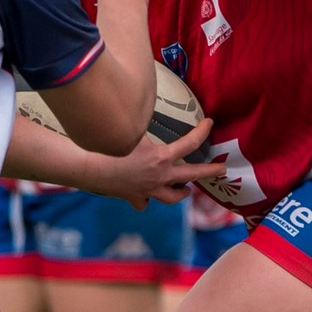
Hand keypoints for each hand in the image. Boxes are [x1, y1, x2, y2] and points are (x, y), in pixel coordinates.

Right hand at [81, 118, 226, 208]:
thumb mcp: (132, 131)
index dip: (202, 132)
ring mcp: (148, 190)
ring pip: (172, 198)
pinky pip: (144, 203)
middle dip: (209, 172)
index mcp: (161, 159)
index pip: (190, 144)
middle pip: (191, 176)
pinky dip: (146, 200)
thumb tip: (149, 108)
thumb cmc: (110, 147)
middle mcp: (159, 177)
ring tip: (186, 190)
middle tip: (221, 169)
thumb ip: (145, 124)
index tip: (210, 124)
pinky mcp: (134, 197)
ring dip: (180, 193)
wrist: (89, 167)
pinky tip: (146, 197)